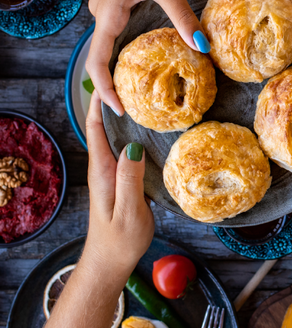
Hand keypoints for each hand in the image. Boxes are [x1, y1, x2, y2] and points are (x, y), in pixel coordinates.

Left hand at [45, 92, 153, 327]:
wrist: (109, 263)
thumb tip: (132, 146)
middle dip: (112, 98)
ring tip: (142, 92)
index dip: (101, 100)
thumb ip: (129, 179)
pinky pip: (126, 147)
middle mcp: (104, 167)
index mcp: (102, 170)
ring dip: (124, 113)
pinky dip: (134, 131)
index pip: (95, 127)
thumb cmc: (119, 240)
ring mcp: (112, 173)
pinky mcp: (123, 179)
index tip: (113, 76)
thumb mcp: (128, 210)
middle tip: (131, 74)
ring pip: (115, 134)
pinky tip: (150, 127)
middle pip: (103, 124)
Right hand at [86, 0, 206, 116]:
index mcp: (108, 14)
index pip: (98, 62)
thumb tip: (203, 48)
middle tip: (133, 108)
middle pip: (102, 57)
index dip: (106, 90)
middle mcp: (101, 13)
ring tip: (139, 90)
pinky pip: (118, 32)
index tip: (120, 111)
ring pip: (110, 45)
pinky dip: (128, 49)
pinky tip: (146, 58)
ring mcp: (107, 6)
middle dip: (114, 84)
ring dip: (121, 67)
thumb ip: (183, 17)